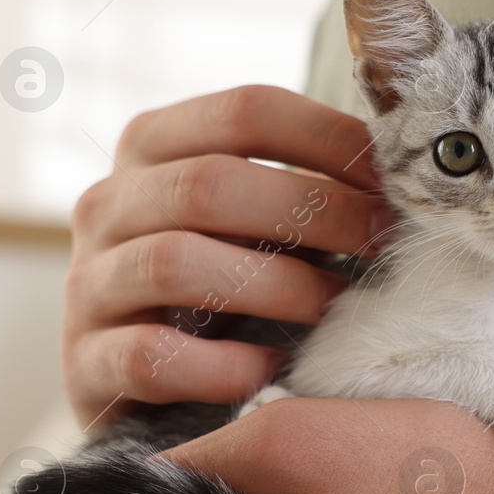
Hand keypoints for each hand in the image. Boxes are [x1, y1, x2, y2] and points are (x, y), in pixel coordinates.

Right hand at [61, 86, 386, 428]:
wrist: (140, 382)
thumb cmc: (223, 283)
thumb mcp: (253, 220)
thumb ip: (303, 187)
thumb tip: (408, 174)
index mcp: (153, 147)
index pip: (245, 111)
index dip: (328, 139)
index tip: (391, 182)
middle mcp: (108, 204)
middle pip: (209, 184)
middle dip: (312, 211)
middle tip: (377, 244)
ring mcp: (89, 283)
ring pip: (173, 263)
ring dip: (273, 285)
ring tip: (333, 308)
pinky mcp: (85, 363)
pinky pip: (150, 356)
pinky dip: (221, 365)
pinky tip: (271, 368)